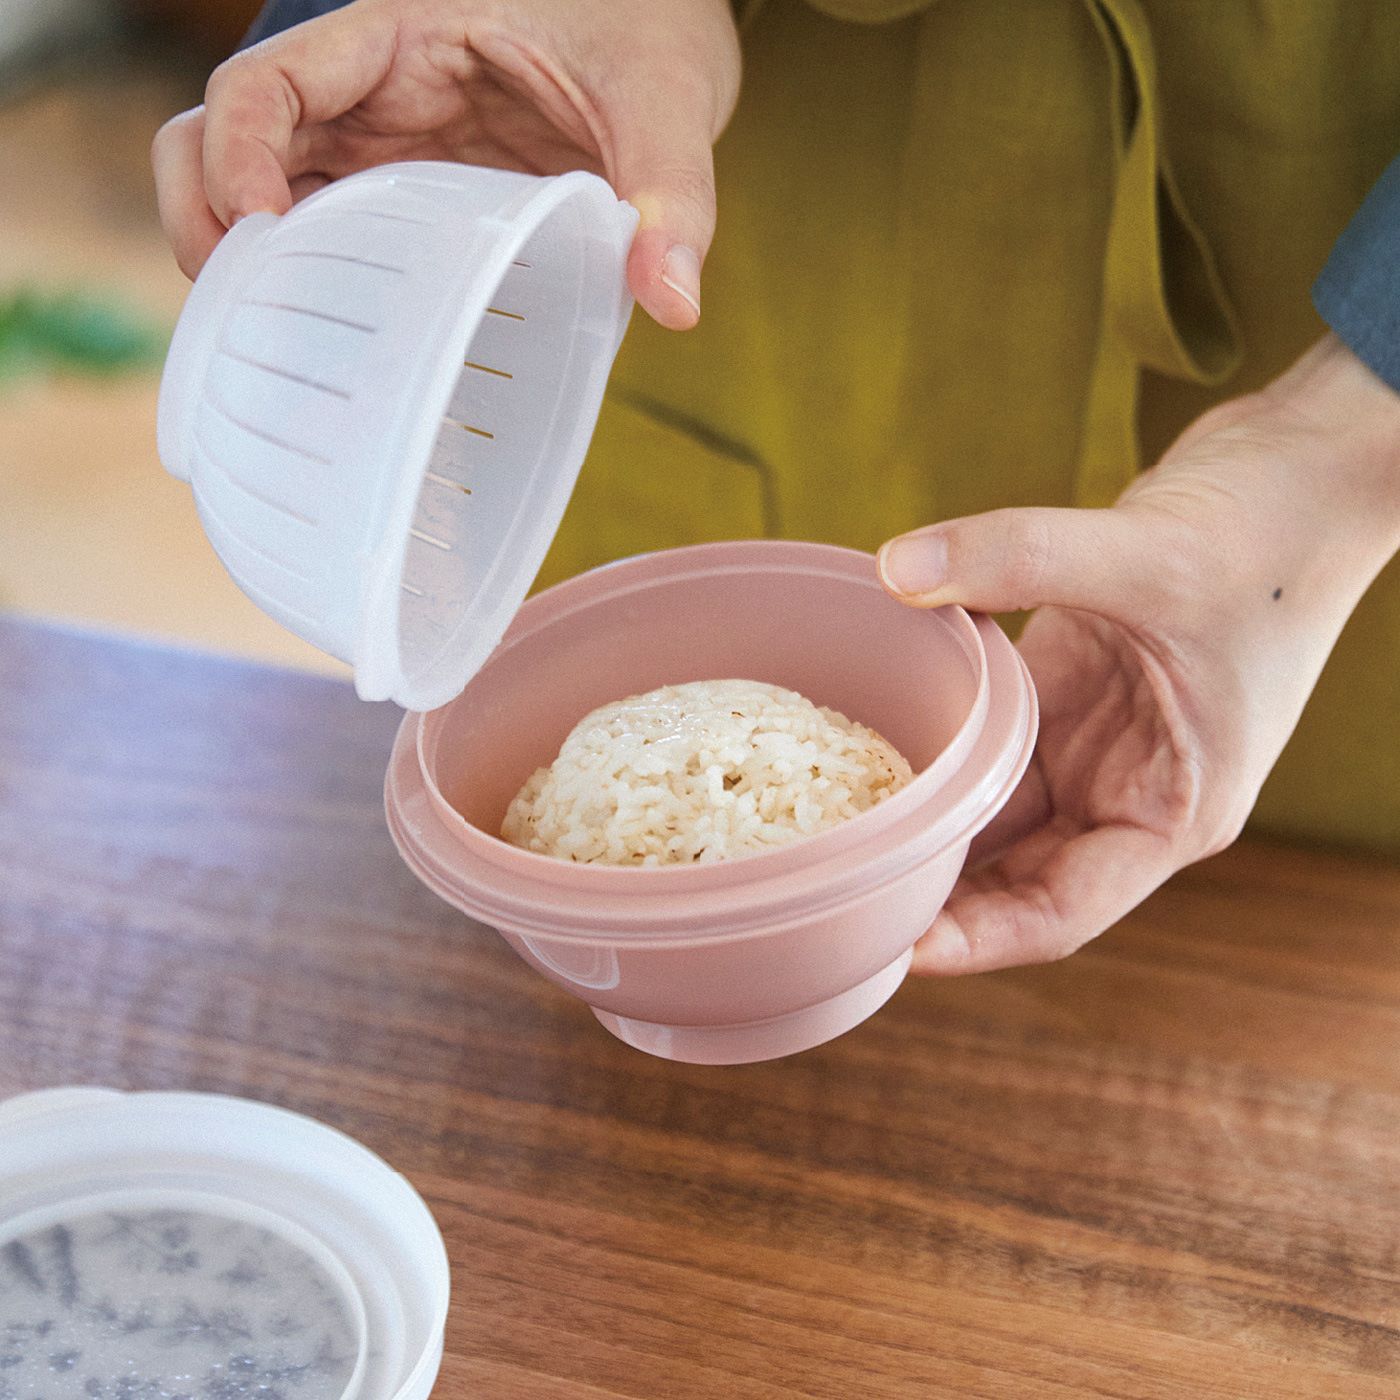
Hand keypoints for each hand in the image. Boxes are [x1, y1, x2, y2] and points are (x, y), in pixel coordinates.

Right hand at [151, 0, 740, 329]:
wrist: (660, 40)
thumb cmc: (645, 36)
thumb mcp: (662, 100)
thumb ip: (668, 192)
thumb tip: (675, 301)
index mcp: (403, 38)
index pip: (269, 83)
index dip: (238, 154)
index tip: (261, 234)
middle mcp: (369, 97)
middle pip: (224, 140)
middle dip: (207, 222)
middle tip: (240, 314)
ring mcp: (379, 153)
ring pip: (256, 193)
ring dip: (243, 267)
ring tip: (271, 345)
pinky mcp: (403, 204)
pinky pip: (323, 239)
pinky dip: (305, 289)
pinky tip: (332, 348)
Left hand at [878, 336, 1399, 974]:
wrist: (1299, 469)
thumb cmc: (1267, 533)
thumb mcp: (1145, 554)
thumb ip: (1019, 556)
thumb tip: (897, 570)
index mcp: (1172, 811)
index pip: (1062, 911)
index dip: (978, 939)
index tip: (896, 948)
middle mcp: (1129, 791)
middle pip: (1011, 873)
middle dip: (930, 889)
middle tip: (835, 894)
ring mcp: (1095, 741)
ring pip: (989, 807)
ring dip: (922, 816)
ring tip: (835, 832)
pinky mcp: (1069, 687)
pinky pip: (986, 735)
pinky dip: (936, 738)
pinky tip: (866, 737)